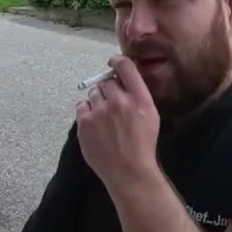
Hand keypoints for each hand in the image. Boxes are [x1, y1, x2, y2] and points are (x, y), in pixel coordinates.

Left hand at [76, 56, 159, 187]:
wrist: (129, 171)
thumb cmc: (143, 144)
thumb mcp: (151, 115)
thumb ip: (138, 94)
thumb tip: (123, 79)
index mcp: (140, 98)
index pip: (126, 66)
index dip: (117, 61)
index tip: (113, 62)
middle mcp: (119, 101)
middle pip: (107, 81)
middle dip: (108, 89)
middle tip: (112, 103)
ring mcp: (99, 111)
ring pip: (93, 93)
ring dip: (97, 100)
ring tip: (103, 117)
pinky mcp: (84, 123)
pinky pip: (81, 106)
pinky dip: (86, 112)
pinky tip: (94, 124)